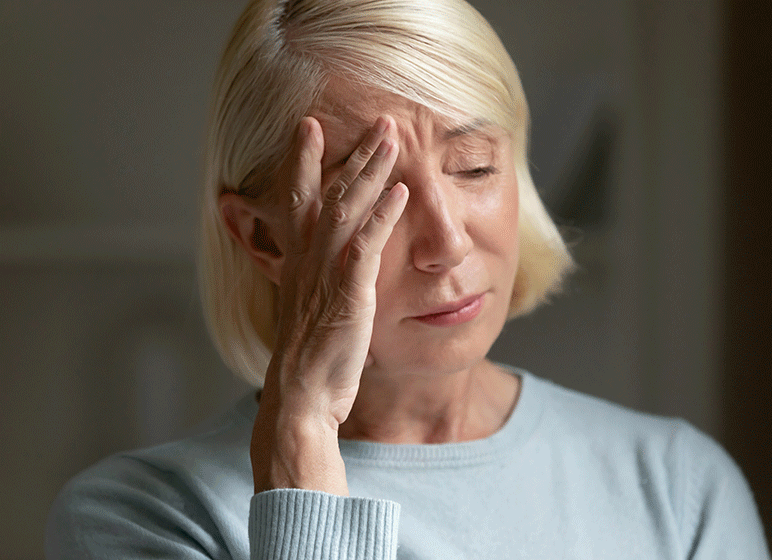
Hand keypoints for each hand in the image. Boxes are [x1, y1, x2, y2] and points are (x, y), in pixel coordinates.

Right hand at [250, 115, 406, 494]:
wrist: (300, 398)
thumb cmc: (310, 359)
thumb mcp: (307, 311)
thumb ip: (313, 281)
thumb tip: (320, 268)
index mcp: (298, 262)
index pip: (297, 199)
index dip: (303, 160)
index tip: (310, 127)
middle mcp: (307, 261)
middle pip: (328, 193)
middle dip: (353, 153)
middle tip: (379, 120)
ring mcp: (325, 276)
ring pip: (345, 209)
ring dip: (370, 170)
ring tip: (391, 136)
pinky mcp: (347, 295)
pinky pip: (364, 247)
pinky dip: (382, 217)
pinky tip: (402, 191)